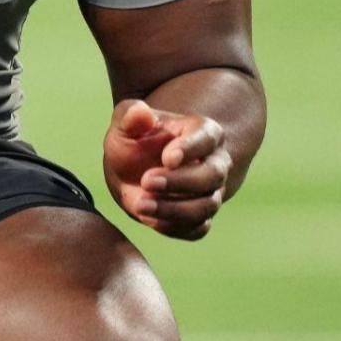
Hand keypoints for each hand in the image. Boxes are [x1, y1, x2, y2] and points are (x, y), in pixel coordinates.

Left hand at [102, 98, 229, 240]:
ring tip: (140, 204)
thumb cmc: (133, 141)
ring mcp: (211, 192)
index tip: (167, 157)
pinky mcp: (201, 217)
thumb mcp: (125, 124)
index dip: (190, 149)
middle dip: (180, 181)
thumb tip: (141, 112)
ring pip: (207, 205)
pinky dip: (174, 227)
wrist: (130, 172)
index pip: (206, 138)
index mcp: (202, 132)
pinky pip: (198, 228)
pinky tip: (149, 218)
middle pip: (212, 175)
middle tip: (146, 181)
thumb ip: (130, 116)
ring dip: (174, 209)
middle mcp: (215, 162)